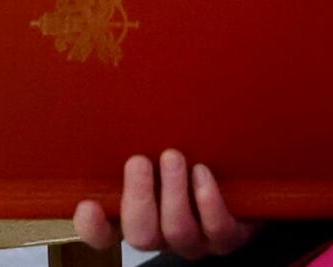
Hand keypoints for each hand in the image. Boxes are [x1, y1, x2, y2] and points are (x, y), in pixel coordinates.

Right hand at [74, 151, 257, 257]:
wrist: (243, 171)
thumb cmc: (189, 150)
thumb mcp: (156, 143)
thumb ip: (136, 136)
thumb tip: (116, 93)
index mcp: (137, 213)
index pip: (104, 233)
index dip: (93, 226)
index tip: (88, 204)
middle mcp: (163, 232)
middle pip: (141, 235)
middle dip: (139, 198)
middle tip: (138, 161)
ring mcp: (197, 239)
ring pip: (178, 232)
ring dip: (173, 193)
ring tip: (174, 157)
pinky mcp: (229, 237)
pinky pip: (218, 230)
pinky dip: (208, 201)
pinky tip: (203, 173)